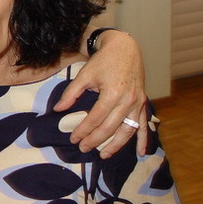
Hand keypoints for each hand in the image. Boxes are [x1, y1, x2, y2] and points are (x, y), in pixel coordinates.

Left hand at [54, 30, 146, 157]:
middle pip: (110, 127)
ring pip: (127, 130)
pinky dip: (143, 139)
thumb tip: (58, 109)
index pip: (95, 118)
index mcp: (112, 93)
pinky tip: (140, 153)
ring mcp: (137, 103)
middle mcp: (127, 100)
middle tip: (83, 148)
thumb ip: (71, 93)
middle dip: (95, 140)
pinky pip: (144, 125)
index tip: (73, 138)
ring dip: (116, 145)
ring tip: (104, 155)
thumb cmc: (104, 60)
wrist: (125, 48)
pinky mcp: (143, 103)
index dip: (83, 130)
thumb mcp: (85, 74)